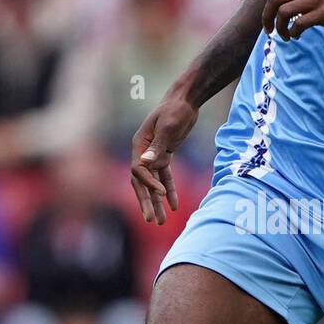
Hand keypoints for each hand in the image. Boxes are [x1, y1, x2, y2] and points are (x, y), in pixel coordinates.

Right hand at [130, 96, 196, 224]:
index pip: (138, 170)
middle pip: (141, 182)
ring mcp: (153, 155)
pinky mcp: (164, 156)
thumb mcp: (168, 127)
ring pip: (153, 183)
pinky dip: (169, 191)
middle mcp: (142, 152)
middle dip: (146, 202)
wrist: (185, 100)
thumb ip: (158, 146)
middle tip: (152, 221)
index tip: (161, 193)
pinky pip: (165, 177)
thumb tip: (145, 162)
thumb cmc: (175, 110)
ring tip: (162, 222)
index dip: (148, 184)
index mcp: (138, 144)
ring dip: (157, 202)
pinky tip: (175, 206)